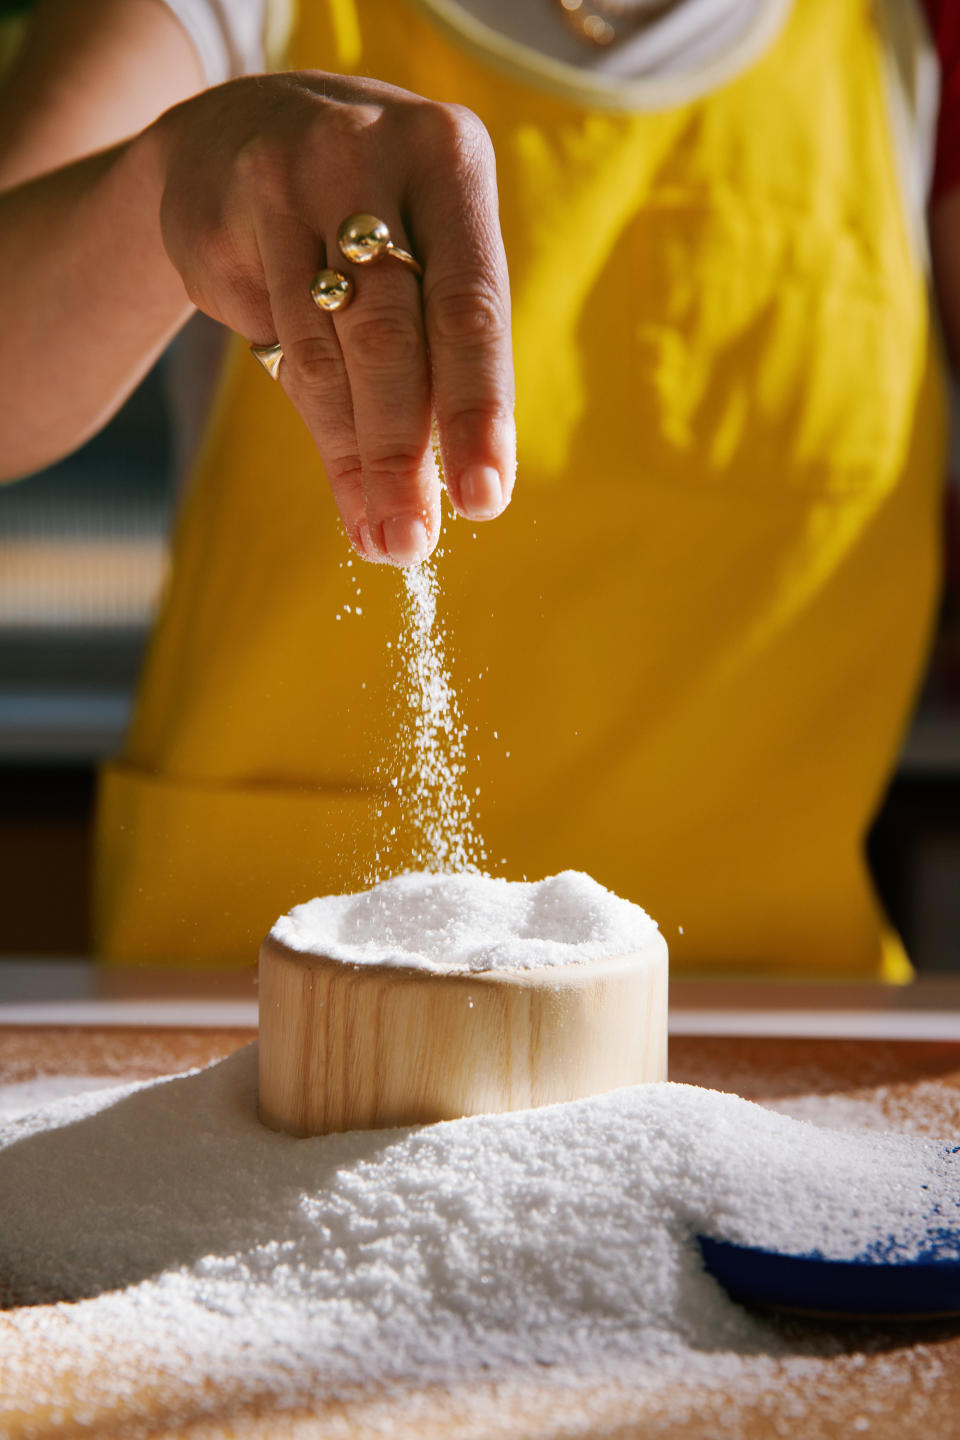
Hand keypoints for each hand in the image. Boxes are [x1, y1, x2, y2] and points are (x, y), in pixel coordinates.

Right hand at [156, 72, 515, 564]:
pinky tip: (347, 490)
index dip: (479, 409)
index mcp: (448, 162)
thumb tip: (451, 492)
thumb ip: (444, 346)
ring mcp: (289, 182)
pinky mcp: (227, 219)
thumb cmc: (365, 216)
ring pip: (327, 353)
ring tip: (384, 536)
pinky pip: (280, 348)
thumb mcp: (423, 247)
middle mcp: (370, 158)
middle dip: (406, 451)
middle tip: (416, 540)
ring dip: (360, 460)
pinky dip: (323, 434)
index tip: (484, 498)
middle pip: (392, 334)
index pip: (470, 306)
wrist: (233, 133)